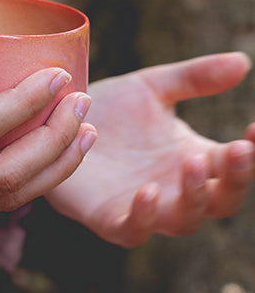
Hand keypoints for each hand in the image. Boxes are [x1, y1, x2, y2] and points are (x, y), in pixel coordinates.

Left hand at [46, 52, 254, 246]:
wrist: (57, 119)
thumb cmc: (109, 109)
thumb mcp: (151, 88)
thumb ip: (193, 78)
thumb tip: (243, 62)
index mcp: (189, 157)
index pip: (234, 164)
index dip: (251, 153)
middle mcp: (172, 187)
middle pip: (220, 201)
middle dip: (235, 179)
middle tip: (239, 149)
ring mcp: (142, 205)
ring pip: (183, 220)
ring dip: (194, 198)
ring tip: (193, 163)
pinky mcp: (107, 216)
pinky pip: (132, 230)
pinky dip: (143, 218)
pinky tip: (146, 192)